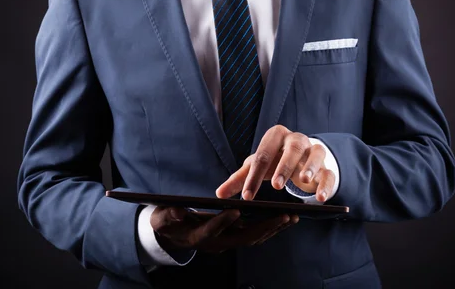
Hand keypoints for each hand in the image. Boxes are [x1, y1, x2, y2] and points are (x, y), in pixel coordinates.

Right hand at [150, 206, 298, 252]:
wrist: (173, 235)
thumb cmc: (167, 223)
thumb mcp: (161, 217)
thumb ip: (168, 215)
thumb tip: (176, 212)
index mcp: (198, 236)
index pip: (212, 231)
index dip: (223, 222)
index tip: (236, 210)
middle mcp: (216, 243)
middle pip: (243, 239)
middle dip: (264, 227)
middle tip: (283, 215)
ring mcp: (227, 242)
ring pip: (254, 238)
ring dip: (274, 228)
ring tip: (292, 216)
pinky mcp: (235, 238)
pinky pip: (257, 235)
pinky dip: (272, 227)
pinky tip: (286, 218)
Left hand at [216, 125, 335, 201]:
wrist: (301, 157)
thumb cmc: (274, 159)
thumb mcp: (257, 166)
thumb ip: (240, 179)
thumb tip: (218, 195)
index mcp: (276, 136)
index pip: (264, 155)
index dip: (254, 177)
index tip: (247, 197)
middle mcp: (297, 140)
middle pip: (293, 147)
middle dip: (284, 165)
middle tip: (276, 185)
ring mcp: (314, 151)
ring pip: (316, 154)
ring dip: (310, 167)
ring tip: (304, 181)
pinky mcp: (327, 166)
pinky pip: (329, 173)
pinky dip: (326, 185)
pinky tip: (320, 198)